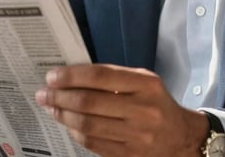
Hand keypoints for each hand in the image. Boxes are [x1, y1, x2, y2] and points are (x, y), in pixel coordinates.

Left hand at [35, 64, 208, 156]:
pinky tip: (68, 123)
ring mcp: (136, 136)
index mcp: (146, 85)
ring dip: (63, 116)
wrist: (181, 137)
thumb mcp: (142, 81)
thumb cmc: (155, 102)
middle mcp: (142, 110)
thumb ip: (112, 77)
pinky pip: (93, 143)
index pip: (99, 77)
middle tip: (43, 94)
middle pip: (89, 103)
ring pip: (87, 125)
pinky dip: (76, 132)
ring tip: (51, 108)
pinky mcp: (129, 155)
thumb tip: (70, 77)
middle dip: (60, 97)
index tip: (52, 77)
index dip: (71, 76)